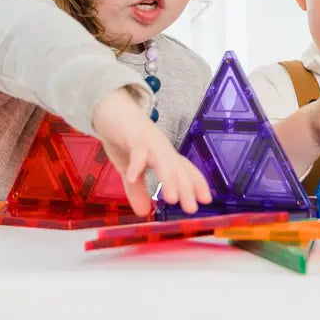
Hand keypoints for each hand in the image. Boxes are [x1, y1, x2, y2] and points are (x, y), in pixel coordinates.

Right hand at [92, 88, 211, 215]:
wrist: (111, 107)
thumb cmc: (124, 137)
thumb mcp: (129, 168)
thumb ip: (137, 190)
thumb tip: (143, 213)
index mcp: (163, 155)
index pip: (185, 170)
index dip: (197, 184)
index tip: (207, 200)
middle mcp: (161, 148)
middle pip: (178, 168)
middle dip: (186, 188)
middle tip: (191, 209)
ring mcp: (149, 141)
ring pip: (163, 160)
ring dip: (168, 178)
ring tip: (172, 198)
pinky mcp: (132, 135)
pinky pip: (137, 150)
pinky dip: (136, 163)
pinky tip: (134, 177)